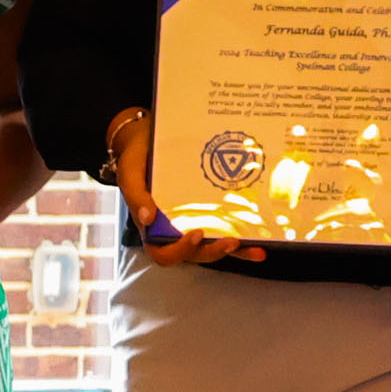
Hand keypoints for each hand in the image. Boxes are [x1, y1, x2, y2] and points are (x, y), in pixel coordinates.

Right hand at [105, 109, 248, 268]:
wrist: (146, 137)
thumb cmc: (136, 156)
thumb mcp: (130, 172)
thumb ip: (135, 195)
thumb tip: (147, 219)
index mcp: (152, 228)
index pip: (163, 253)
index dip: (180, 250)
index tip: (195, 233)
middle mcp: (174, 230)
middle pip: (194, 254)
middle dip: (213, 251)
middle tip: (231, 241)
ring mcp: (193, 221)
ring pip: (213, 246)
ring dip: (236, 251)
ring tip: (257, 248)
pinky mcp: (210, 212)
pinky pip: (226, 230)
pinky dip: (244, 241)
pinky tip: (261, 242)